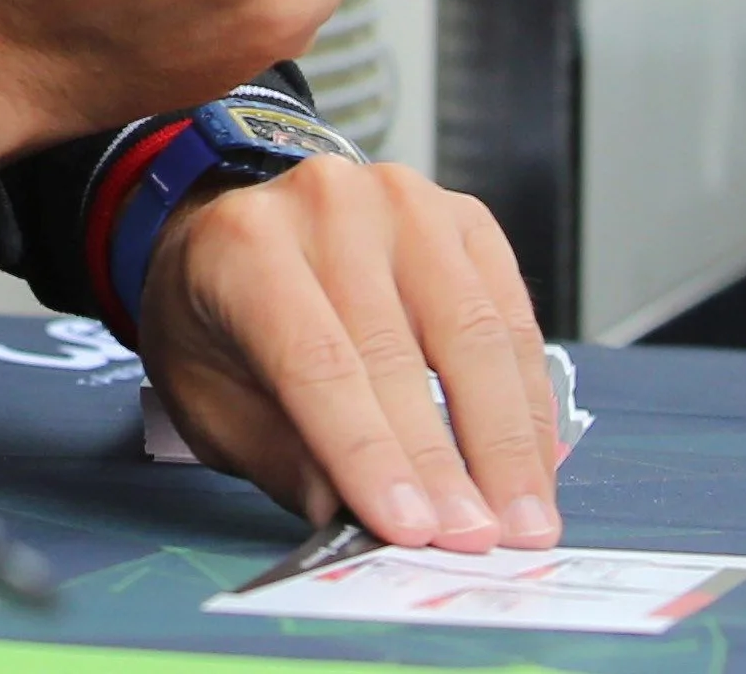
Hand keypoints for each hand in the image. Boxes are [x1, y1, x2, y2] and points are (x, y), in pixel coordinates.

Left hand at [134, 160, 556, 555]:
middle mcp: (328, 207)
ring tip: (524, 522)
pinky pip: (513, 319)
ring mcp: (405, 204)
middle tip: (477, 542)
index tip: (411, 527)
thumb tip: (357, 523)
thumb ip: (285, 458)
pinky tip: (532, 466)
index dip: (368, 452)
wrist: (237, 240)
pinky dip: (528, 402)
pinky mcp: (465, 219)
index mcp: (245, 247)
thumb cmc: (220, 325)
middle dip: (444, 463)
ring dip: (506, 442)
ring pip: (474, 334)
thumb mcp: (213, 401)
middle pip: (399, 352)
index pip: (316, 361)